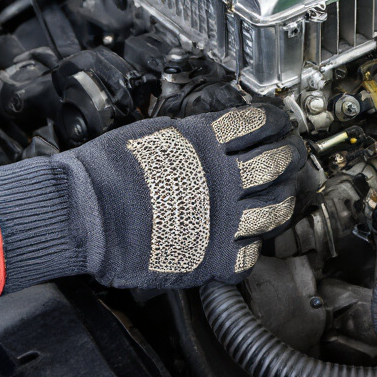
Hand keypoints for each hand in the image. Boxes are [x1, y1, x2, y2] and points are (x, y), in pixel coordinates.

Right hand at [0, 106, 304, 294]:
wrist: (85, 214)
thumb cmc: (106, 172)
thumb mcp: (153, 132)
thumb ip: (189, 134)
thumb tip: (207, 131)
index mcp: (206, 142)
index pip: (257, 122)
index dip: (273, 120)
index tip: (278, 122)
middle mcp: (221, 178)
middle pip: (276, 162)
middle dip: (289, 156)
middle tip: (291, 155)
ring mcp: (222, 219)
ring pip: (275, 209)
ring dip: (283, 200)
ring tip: (284, 196)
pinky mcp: (213, 256)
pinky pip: (249, 254)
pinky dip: (252, 246)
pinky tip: (249, 239)